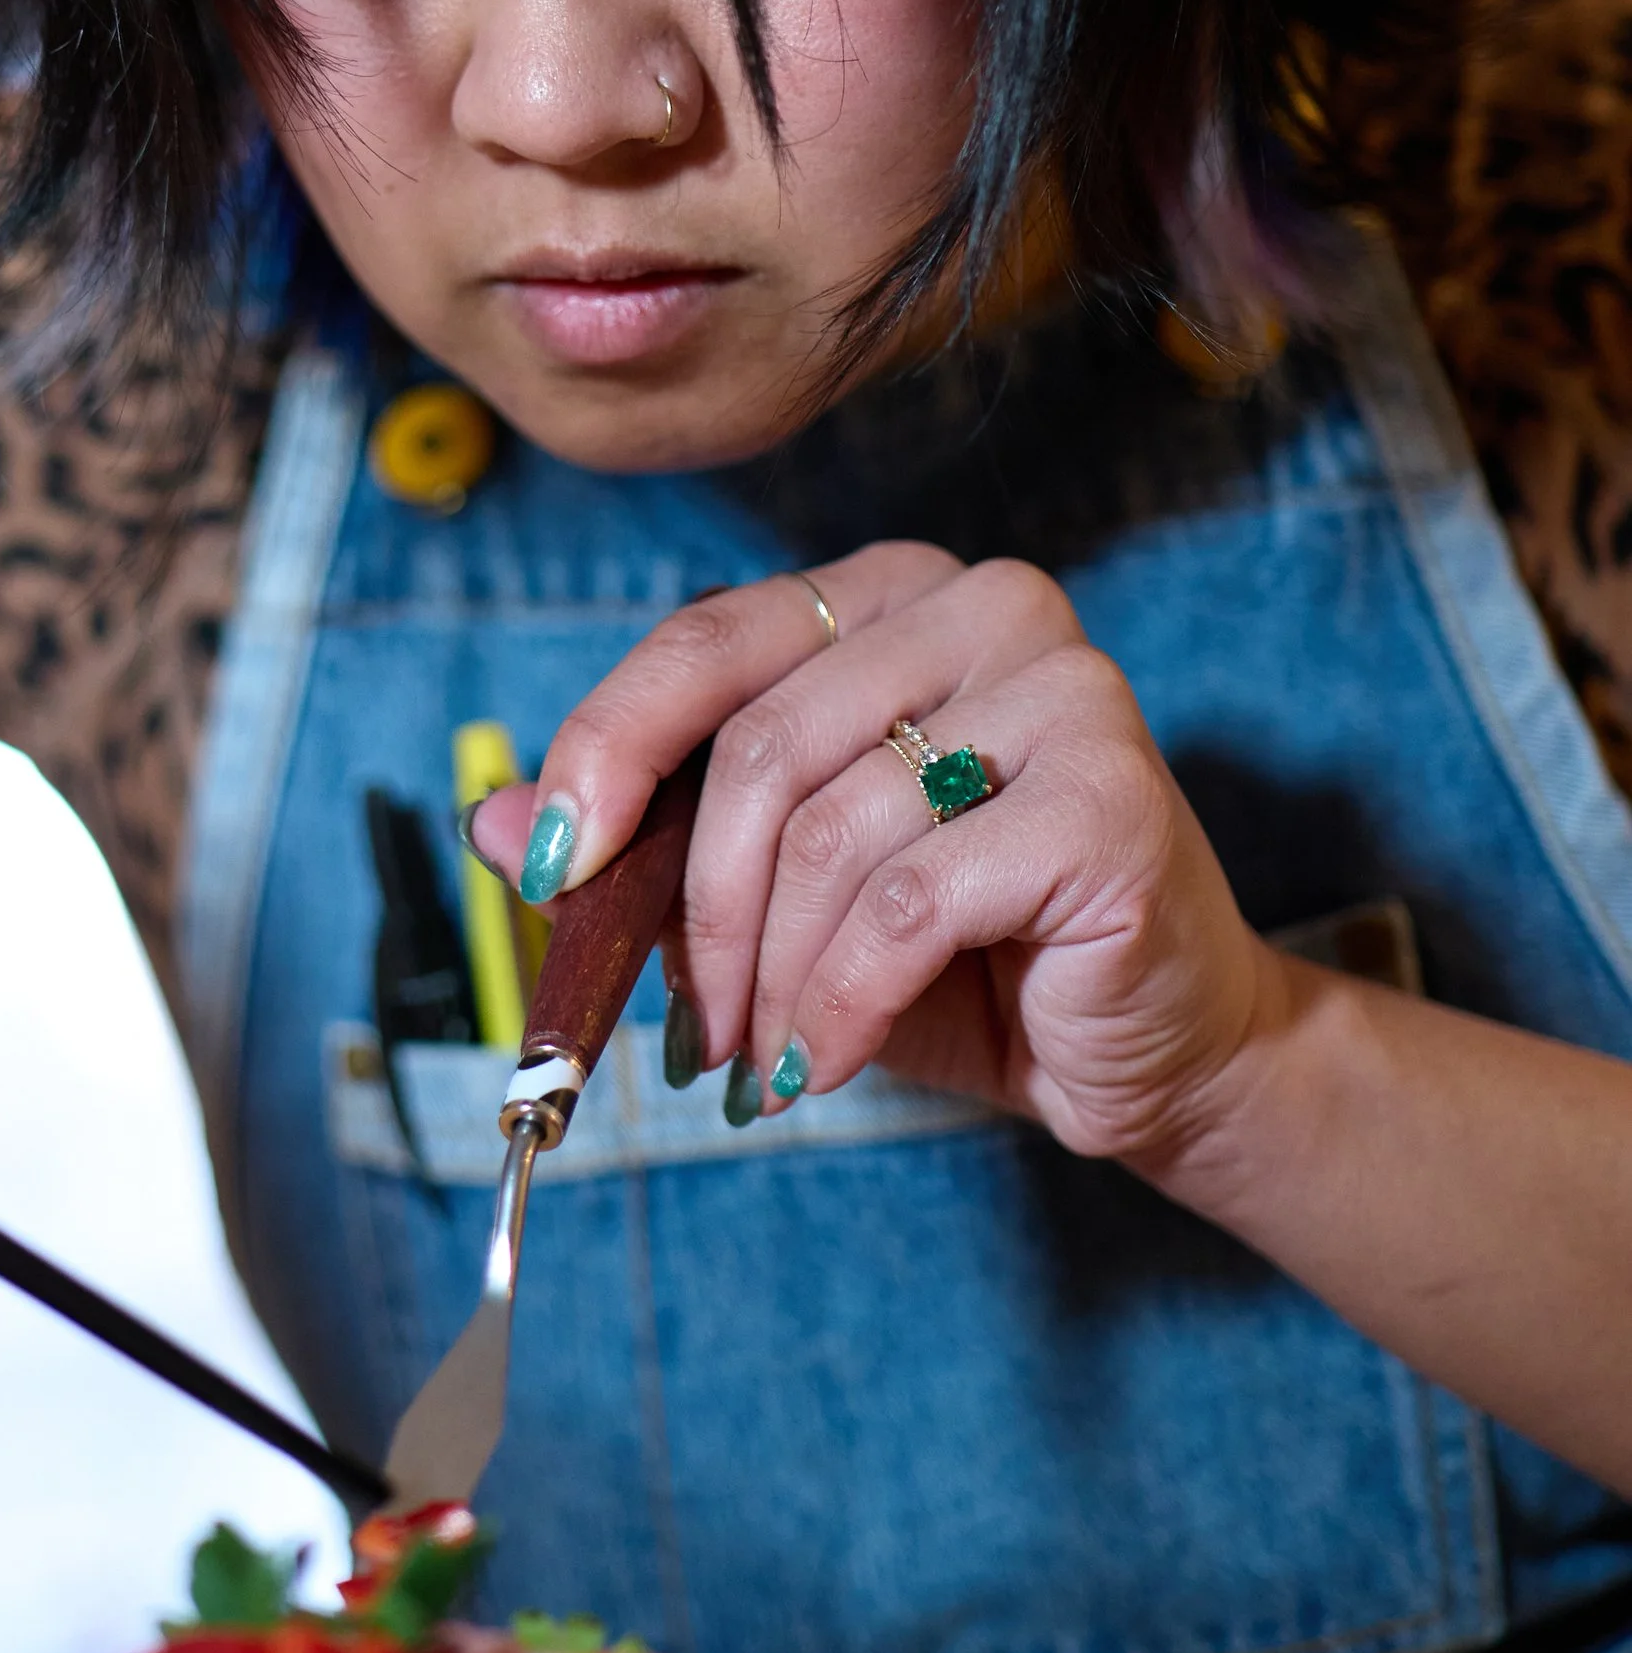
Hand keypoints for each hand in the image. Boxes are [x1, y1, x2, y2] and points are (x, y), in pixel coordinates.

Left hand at [465, 543, 1285, 1177]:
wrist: (1158, 1048)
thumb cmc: (964, 962)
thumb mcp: (780, 900)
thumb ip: (649, 848)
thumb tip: (493, 823)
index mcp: (893, 593)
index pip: (707, 639)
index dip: (607, 747)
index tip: (552, 863)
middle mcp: (987, 605)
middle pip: (761, 744)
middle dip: (697, 908)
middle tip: (688, 1024)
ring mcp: (1063, 689)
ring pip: (828, 835)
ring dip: (770, 977)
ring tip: (766, 1057)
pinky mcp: (1109, 795)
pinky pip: (907, 906)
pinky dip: (840, 1002)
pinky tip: (828, 1059)